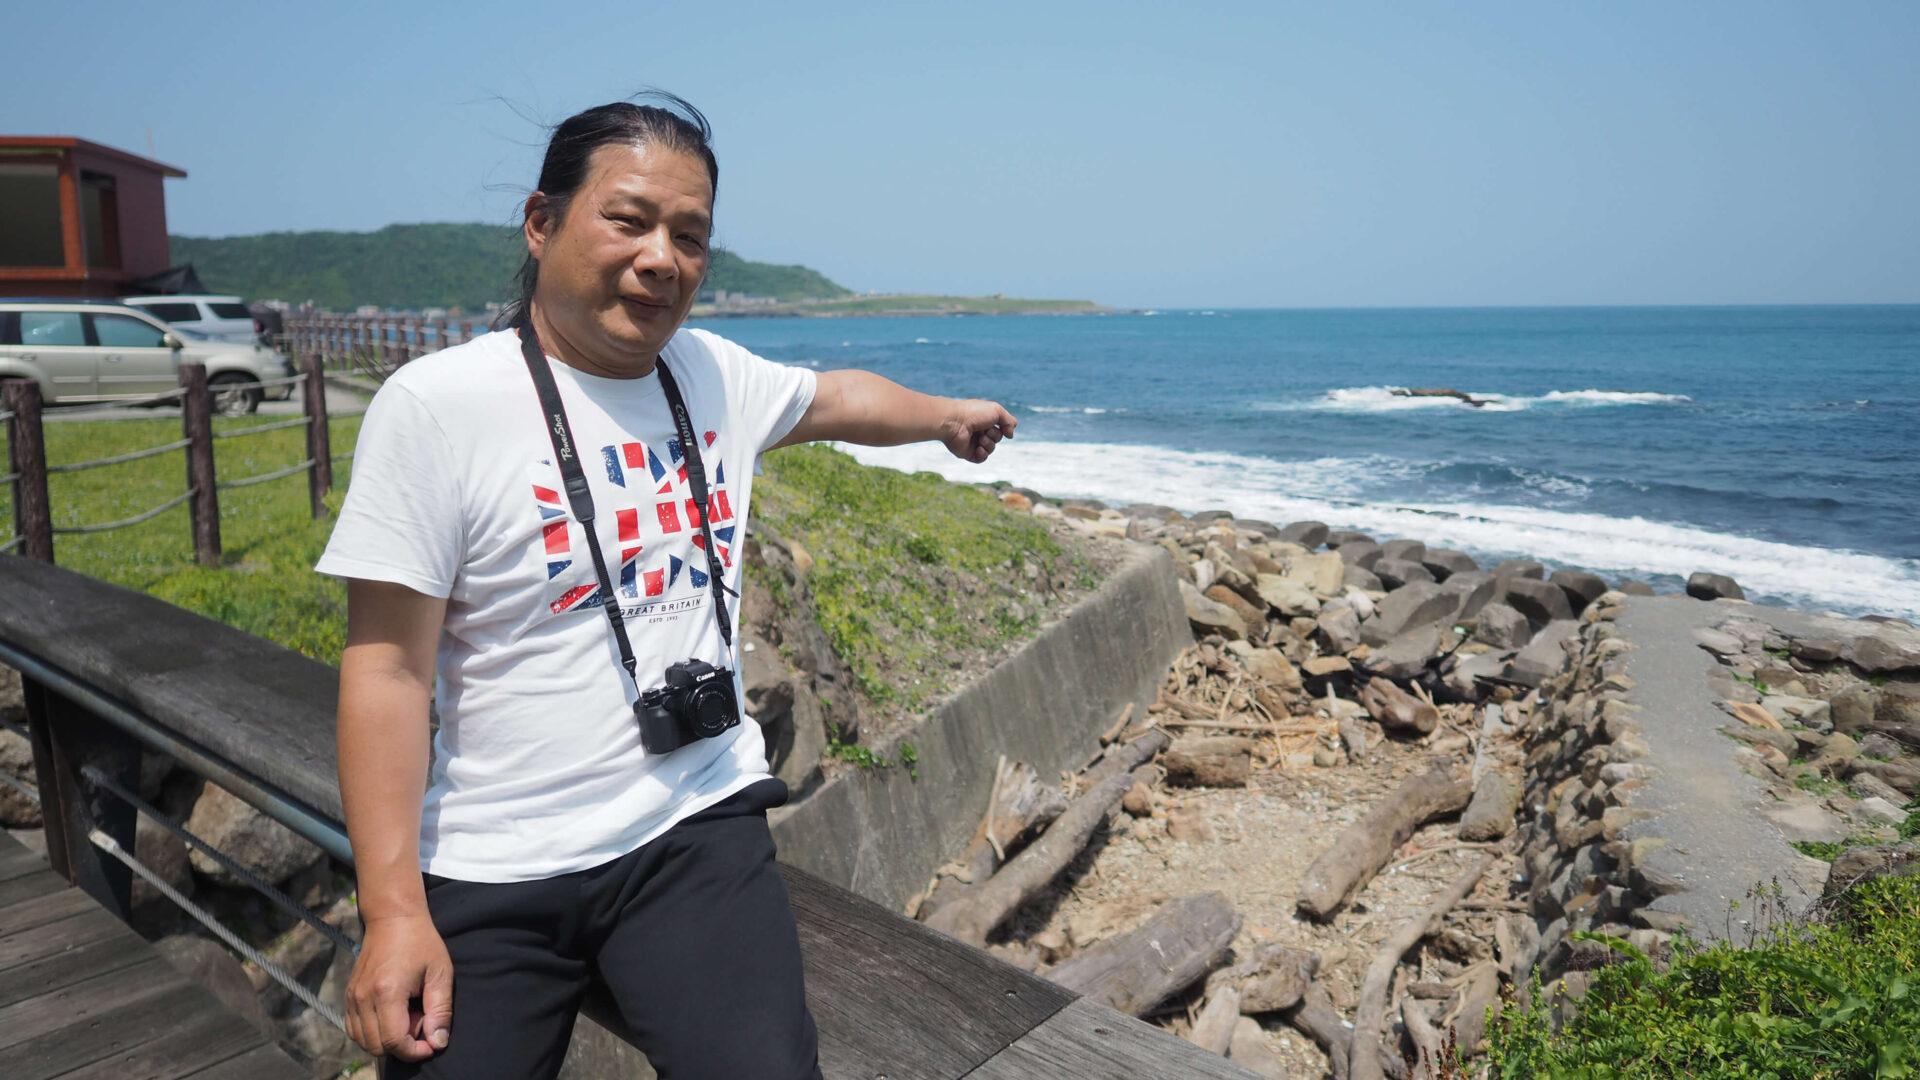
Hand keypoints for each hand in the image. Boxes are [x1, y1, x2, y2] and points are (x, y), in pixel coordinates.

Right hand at [346, 914, 452, 1061]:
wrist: (393, 918)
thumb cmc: (421, 943)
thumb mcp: (441, 973)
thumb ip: (440, 1010)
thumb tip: (438, 1042)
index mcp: (387, 992)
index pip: (393, 1041)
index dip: (414, 1051)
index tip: (432, 1043)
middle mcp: (364, 997)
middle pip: (377, 1046)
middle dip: (402, 1045)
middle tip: (422, 1022)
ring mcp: (353, 997)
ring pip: (363, 1041)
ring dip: (387, 1040)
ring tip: (408, 1016)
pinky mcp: (349, 995)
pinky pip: (354, 1029)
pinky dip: (373, 1032)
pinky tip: (392, 1016)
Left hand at [941, 399, 1016, 462]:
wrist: (954, 422)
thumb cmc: (974, 413)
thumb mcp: (997, 410)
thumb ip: (1008, 421)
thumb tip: (1011, 435)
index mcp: (984, 419)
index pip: (1000, 427)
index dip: (1004, 428)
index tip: (1003, 426)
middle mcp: (978, 430)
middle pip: (997, 438)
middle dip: (995, 435)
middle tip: (985, 430)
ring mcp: (972, 442)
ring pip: (991, 449)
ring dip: (989, 444)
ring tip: (980, 438)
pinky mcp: (967, 453)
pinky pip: (981, 459)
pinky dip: (983, 454)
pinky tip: (978, 448)